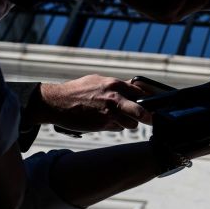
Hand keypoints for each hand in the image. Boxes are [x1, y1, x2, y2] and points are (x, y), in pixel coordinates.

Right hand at [33, 75, 152, 131]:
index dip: (148, 100)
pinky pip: (117, 128)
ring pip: (131, 124)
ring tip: (118, 117)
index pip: (141, 93)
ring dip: (128, 123)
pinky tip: (105, 120)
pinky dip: (115, 126)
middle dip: (148, 117)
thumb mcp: (98, 81)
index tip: (153, 105)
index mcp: (115, 85)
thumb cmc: (77, 90)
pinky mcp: (102, 125)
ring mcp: (108, 114)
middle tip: (151, 119)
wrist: (56, 102)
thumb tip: (134, 88)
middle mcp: (114, 99)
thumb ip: (116, 85)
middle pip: (141, 112)